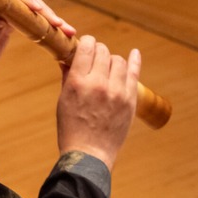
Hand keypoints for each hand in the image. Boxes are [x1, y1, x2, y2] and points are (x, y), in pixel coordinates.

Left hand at [0, 0, 75, 90]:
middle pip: (24, 1)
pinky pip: (29, 19)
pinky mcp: (9, 23)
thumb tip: (4, 16)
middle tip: (62, 25)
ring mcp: (3, 13)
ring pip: (30, 9)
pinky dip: (43, 25)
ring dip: (48, 18)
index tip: (40, 11)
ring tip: (67, 30)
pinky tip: (58, 32)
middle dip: (45, 11)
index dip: (27, 2)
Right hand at [57, 35, 140, 169]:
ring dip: (112, 60)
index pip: (86, 47)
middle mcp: (98, 83)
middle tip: (95, 59)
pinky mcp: (130, 100)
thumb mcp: (63, 101)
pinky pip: (134, 73)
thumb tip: (67, 59)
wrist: (89, 155)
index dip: (86, 43)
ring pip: (118, 60)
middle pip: (103, 51)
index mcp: (78, 82)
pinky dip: (134, 60)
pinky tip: (135, 53)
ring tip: (107, 68)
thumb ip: (68, 77)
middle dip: (98, 52)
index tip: (86, 45)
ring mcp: (116, 92)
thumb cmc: (72, 129)